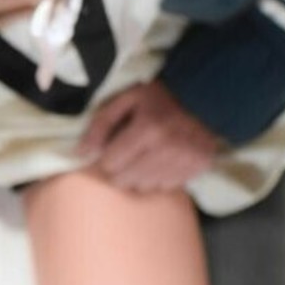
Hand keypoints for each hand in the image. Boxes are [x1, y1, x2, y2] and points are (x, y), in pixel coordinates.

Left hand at [76, 81, 219, 193]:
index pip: (111, 163)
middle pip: (126, 180)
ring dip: (139, 175)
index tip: (112, 148)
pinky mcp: (197, 168)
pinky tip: (162, 161)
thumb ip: (101, 124)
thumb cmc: (159, 97)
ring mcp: (185, 161)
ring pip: (146, 186)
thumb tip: (80, 154)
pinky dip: (159, 177)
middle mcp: (167, 149)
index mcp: (147, 129)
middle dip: (120, 169)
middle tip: (127, 155)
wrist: (204, 97)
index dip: (107, 156)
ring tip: (145, 157)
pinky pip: (166, 186)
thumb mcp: (126, 100)